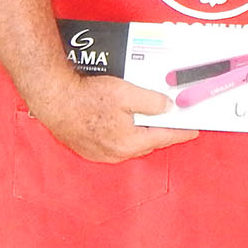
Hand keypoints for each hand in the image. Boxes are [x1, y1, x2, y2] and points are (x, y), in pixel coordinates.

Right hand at [27, 69, 196, 163]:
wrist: (53, 98)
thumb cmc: (85, 97)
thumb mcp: (125, 93)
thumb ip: (151, 102)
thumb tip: (167, 107)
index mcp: (129, 142)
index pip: (164, 138)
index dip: (181, 132)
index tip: (194, 130)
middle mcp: (116, 153)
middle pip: (147, 142)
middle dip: (160, 131)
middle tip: (172, 119)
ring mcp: (101, 154)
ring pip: (130, 144)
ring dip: (141, 132)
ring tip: (147, 118)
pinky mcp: (89, 149)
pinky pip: (114, 144)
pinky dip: (124, 134)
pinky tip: (123, 121)